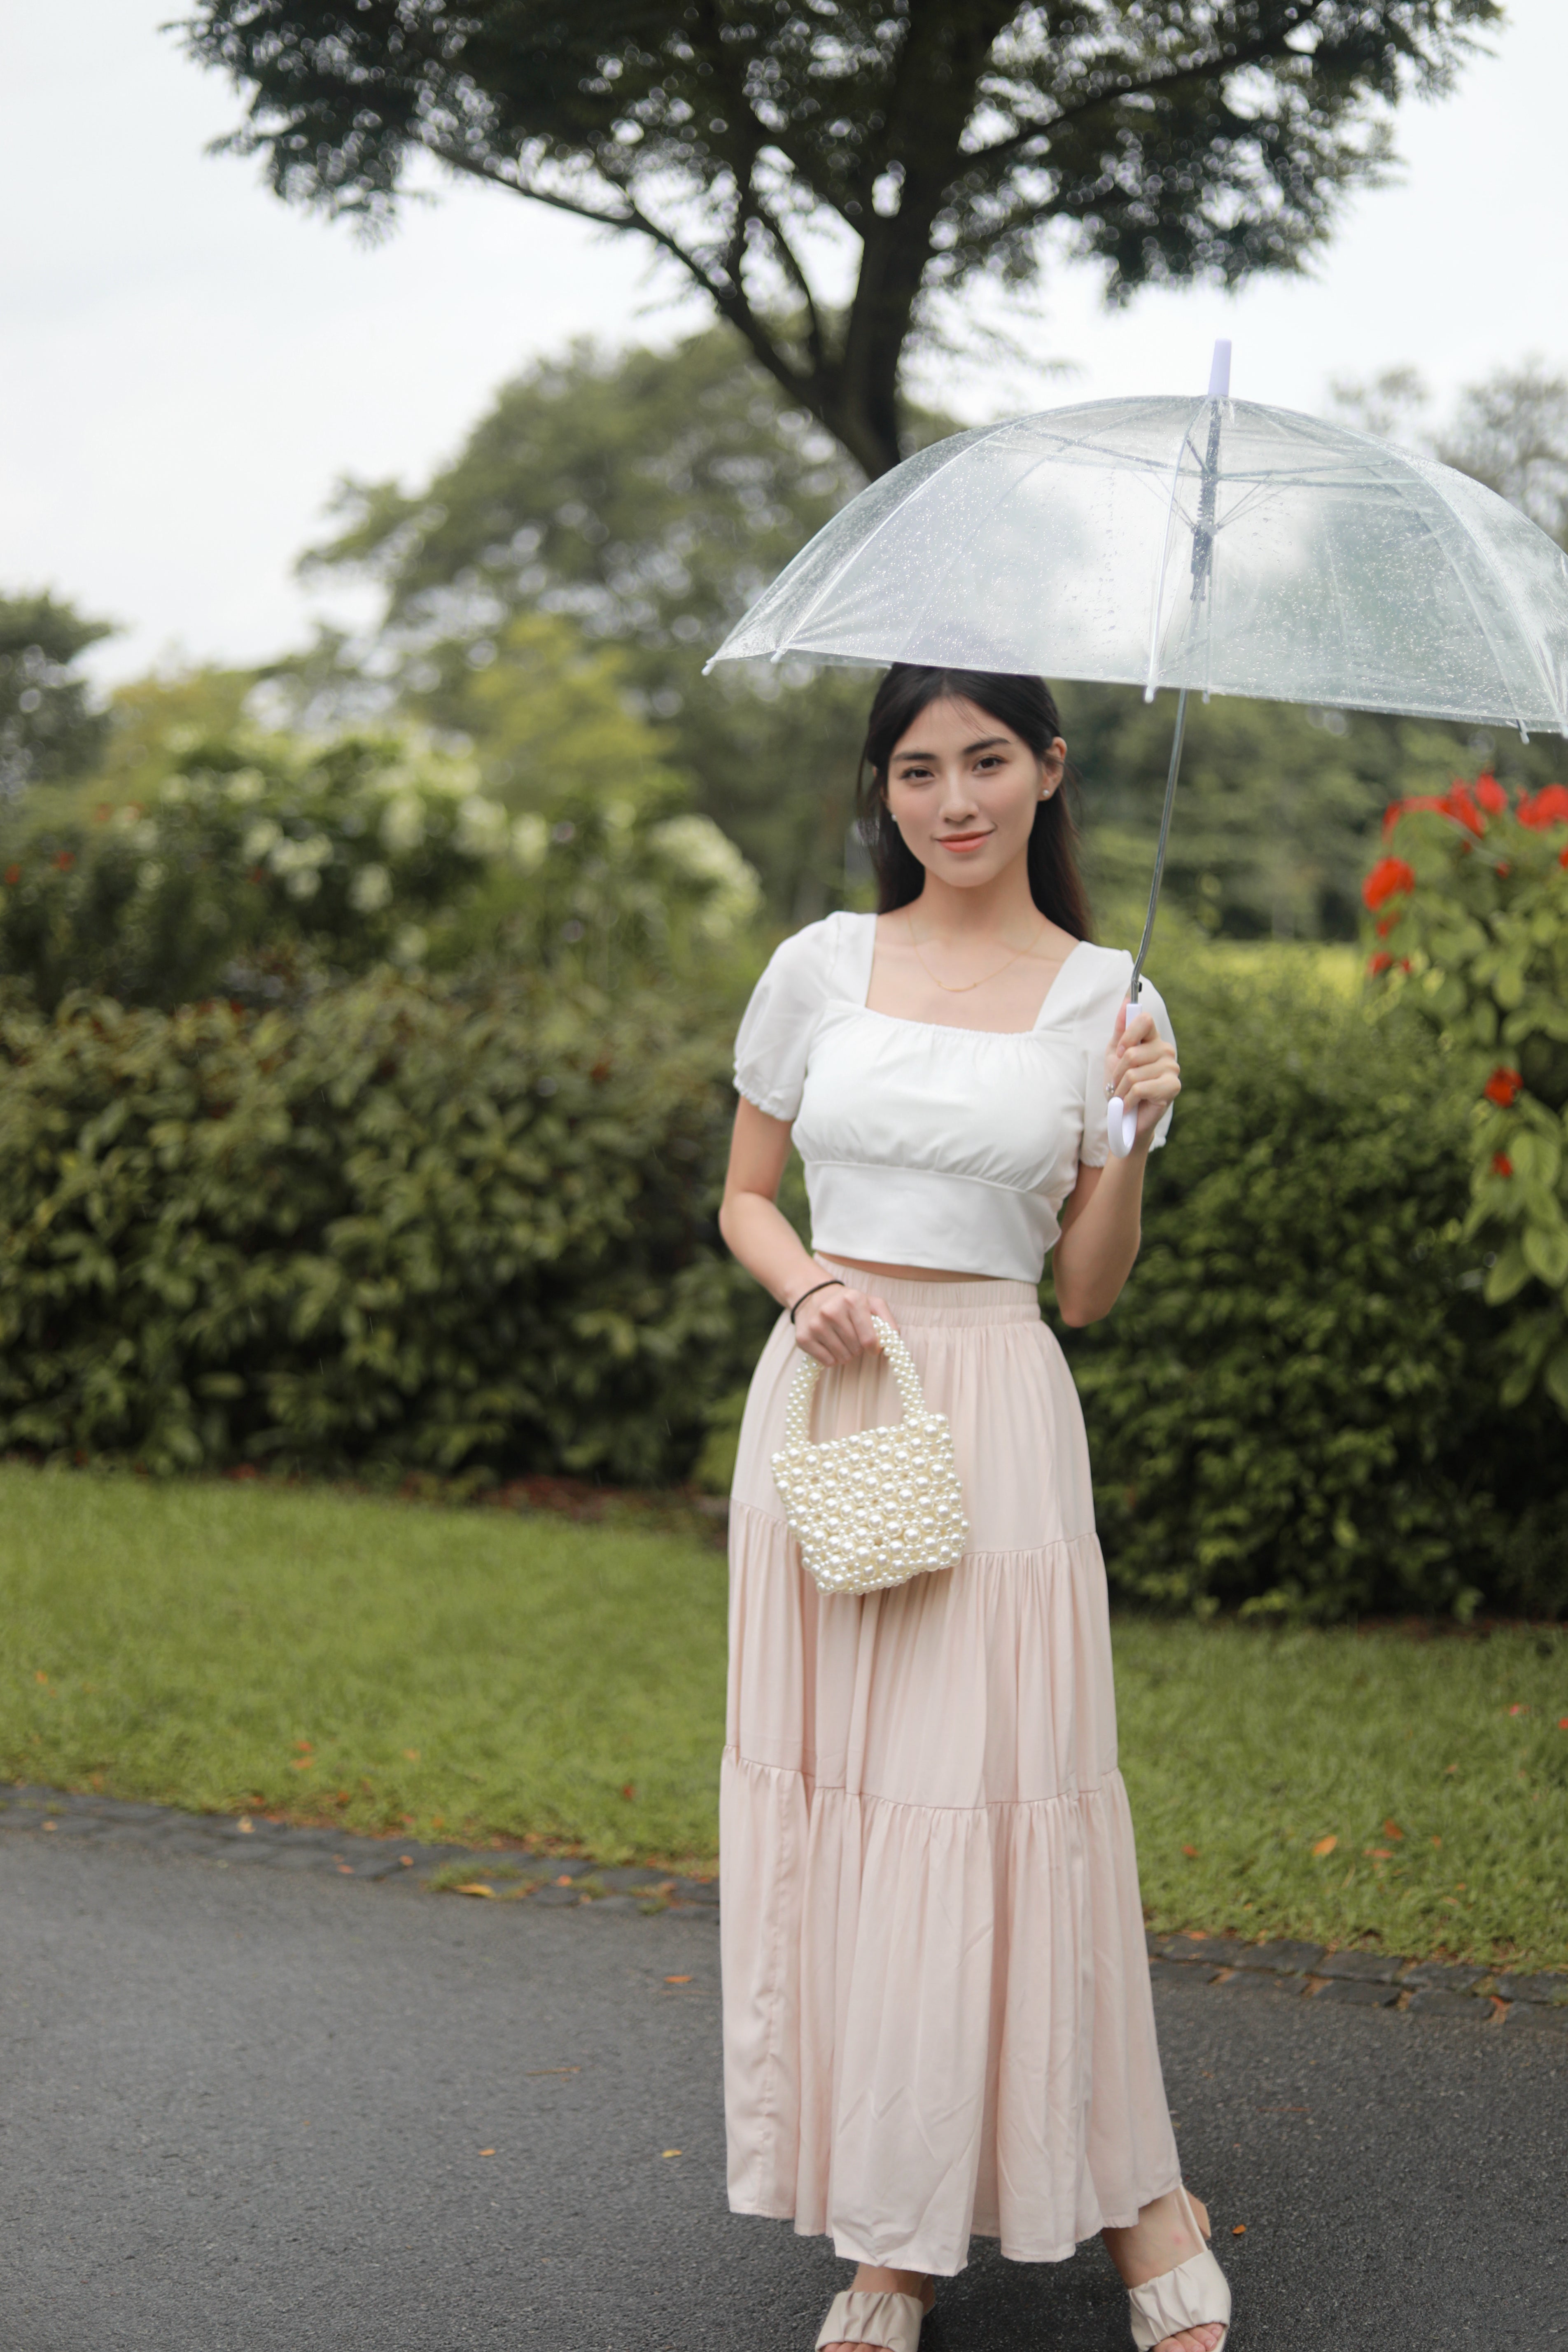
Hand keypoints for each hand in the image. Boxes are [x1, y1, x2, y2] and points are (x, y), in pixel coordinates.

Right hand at [790, 1277, 894, 1367]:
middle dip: (858, 1347)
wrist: (813, 1295)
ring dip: (846, 1353)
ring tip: (841, 1339)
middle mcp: (831, 1311)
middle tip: (852, 1336)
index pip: (869, 1339)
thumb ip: (887, 1320)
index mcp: (852, 1300)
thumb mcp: (871, 1303)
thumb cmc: (847, 1303)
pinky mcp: (803, 1338)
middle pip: (856, 1350)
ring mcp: (816, 1325)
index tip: (873, 1347)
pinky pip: (828, 1362)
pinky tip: (829, 1344)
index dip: (874, 1348)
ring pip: (842, 1358)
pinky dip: (832, 1358)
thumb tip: (892, 1340)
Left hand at [1105, 999, 1180, 1145]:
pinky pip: (1139, 1088)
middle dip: (1117, 1073)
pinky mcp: (1173, 1087)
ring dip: (1120, 1090)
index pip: (1144, 1020)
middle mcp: (1166, 1051)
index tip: (1119, 1052)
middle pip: (1132, 1053)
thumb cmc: (1121, 1085)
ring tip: (1123, 1097)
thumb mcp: (1115, 1054)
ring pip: (1133, 1074)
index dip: (1127, 1035)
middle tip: (1118, 1085)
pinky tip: (1128, 1106)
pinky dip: (1127, 1100)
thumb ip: (1120, 1029)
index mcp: (1154, 1040)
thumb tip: (1126, 1001)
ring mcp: (1172, 1069)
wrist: (1125, 1117)